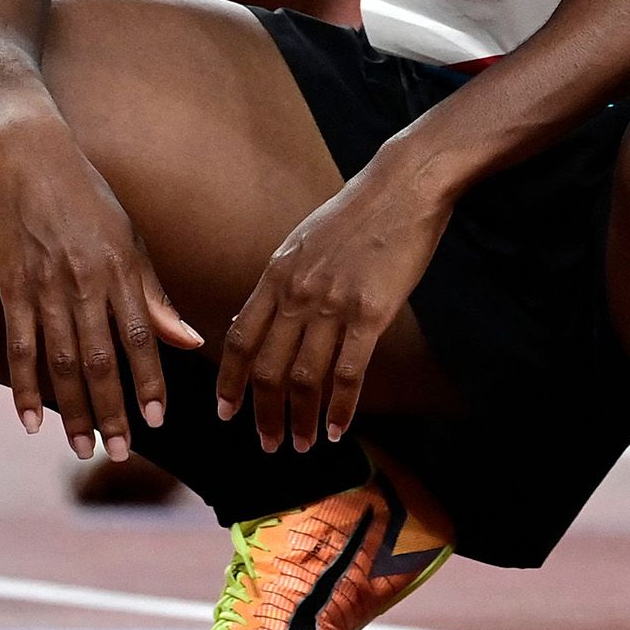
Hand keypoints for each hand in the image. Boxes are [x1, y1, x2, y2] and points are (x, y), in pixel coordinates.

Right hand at [0, 118, 201, 458]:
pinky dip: (23, 387)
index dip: (148, 380)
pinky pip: (18, 347)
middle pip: (98, 359)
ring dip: (72, 410)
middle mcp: (84, 283)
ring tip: (83, 448)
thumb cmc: (91, 201)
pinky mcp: (10, 289)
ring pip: (59, 362)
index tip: (157, 420)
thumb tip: (190, 342)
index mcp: (121, 270)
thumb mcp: (131, 240)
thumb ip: (155, 296)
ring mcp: (44, 288)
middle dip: (111, 410)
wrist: (32, 160)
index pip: (140, 337)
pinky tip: (31, 422)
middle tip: (119, 453)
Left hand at [214, 167, 451, 452]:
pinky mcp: (371, 312)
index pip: (239, 340)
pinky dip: (341, 407)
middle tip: (268, 444)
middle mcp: (297, 294)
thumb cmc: (359, 212)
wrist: (403, 185)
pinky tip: (338, 429)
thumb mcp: (304, 242)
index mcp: (276, 276)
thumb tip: (262, 319)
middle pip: (269, 369)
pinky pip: (349, 372)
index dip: (229, 382)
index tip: (226, 412)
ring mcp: (332, 304)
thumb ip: (283, 282)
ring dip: (301, 419)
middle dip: (265, 414)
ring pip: (306, 378)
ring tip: (301, 444)